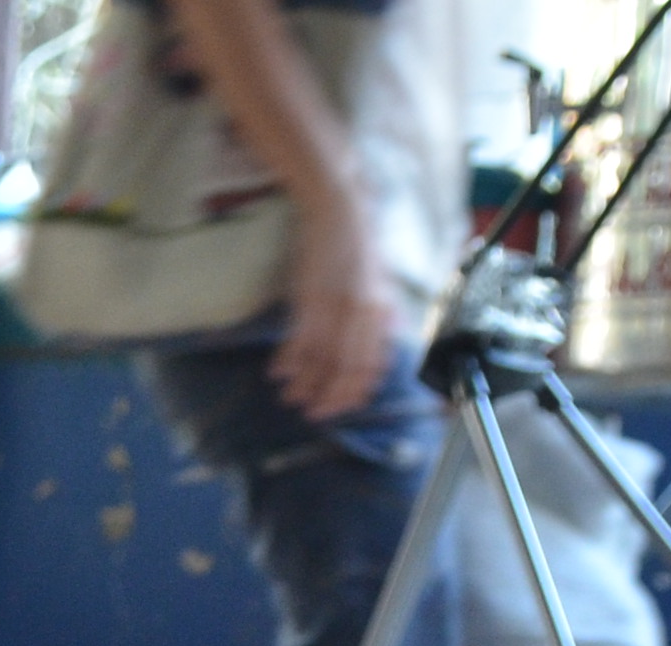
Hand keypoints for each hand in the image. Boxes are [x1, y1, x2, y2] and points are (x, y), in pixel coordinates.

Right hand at [273, 212, 399, 422]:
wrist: (340, 207)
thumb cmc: (358, 240)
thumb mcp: (380, 277)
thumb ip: (383, 309)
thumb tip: (389, 334)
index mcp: (380, 310)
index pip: (373, 362)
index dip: (358, 389)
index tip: (345, 405)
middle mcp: (362, 312)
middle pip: (348, 368)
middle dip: (331, 396)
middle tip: (316, 414)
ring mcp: (335, 306)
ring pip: (322, 358)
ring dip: (306, 384)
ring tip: (293, 400)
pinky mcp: (310, 297)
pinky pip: (300, 339)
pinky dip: (290, 360)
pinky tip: (280, 374)